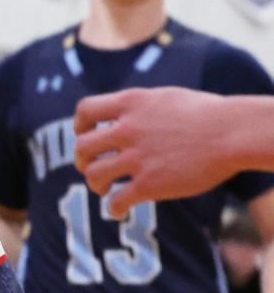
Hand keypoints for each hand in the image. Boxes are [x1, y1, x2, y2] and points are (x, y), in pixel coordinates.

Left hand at [73, 87, 232, 214]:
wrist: (228, 133)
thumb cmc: (205, 113)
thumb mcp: (164, 97)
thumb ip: (141, 106)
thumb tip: (131, 112)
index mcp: (130, 103)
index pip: (85, 110)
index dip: (79, 125)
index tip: (84, 134)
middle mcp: (127, 129)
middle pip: (83, 146)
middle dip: (82, 159)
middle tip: (89, 166)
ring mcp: (137, 157)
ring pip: (94, 174)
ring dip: (95, 184)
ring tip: (104, 189)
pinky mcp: (151, 185)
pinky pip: (118, 200)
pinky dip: (113, 208)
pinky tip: (118, 211)